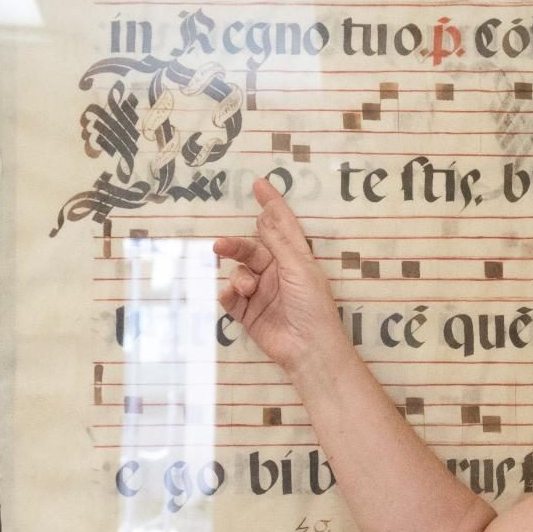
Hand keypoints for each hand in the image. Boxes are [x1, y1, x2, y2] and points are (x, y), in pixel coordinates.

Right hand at [213, 180, 347, 373]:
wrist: (308, 347)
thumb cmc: (313, 306)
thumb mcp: (299, 269)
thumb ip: (278, 243)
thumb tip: (265, 217)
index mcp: (295, 258)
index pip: (281, 225)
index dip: (271, 205)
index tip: (258, 184)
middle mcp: (277, 272)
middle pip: (251, 249)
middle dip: (235, 246)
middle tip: (220, 245)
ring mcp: (262, 293)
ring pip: (238, 273)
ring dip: (238, 277)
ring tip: (246, 288)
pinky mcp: (249, 313)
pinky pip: (231, 298)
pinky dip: (229, 294)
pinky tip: (233, 296)